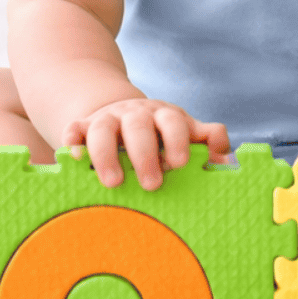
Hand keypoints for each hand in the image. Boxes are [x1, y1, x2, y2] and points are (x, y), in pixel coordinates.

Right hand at [63, 99, 229, 189]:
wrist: (122, 114)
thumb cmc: (161, 134)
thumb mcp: (185, 133)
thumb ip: (207, 141)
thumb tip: (225, 156)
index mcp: (164, 116)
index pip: (172, 122)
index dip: (177, 140)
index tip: (180, 163)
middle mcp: (135, 114)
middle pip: (138, 127)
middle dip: (145, 154)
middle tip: (152, 184)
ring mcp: (107, 119)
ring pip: (103, 129)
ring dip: (107, 155)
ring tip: (114, 184)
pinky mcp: (83, 127)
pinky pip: (74, 130)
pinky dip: (72, 142)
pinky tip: (73, 158)